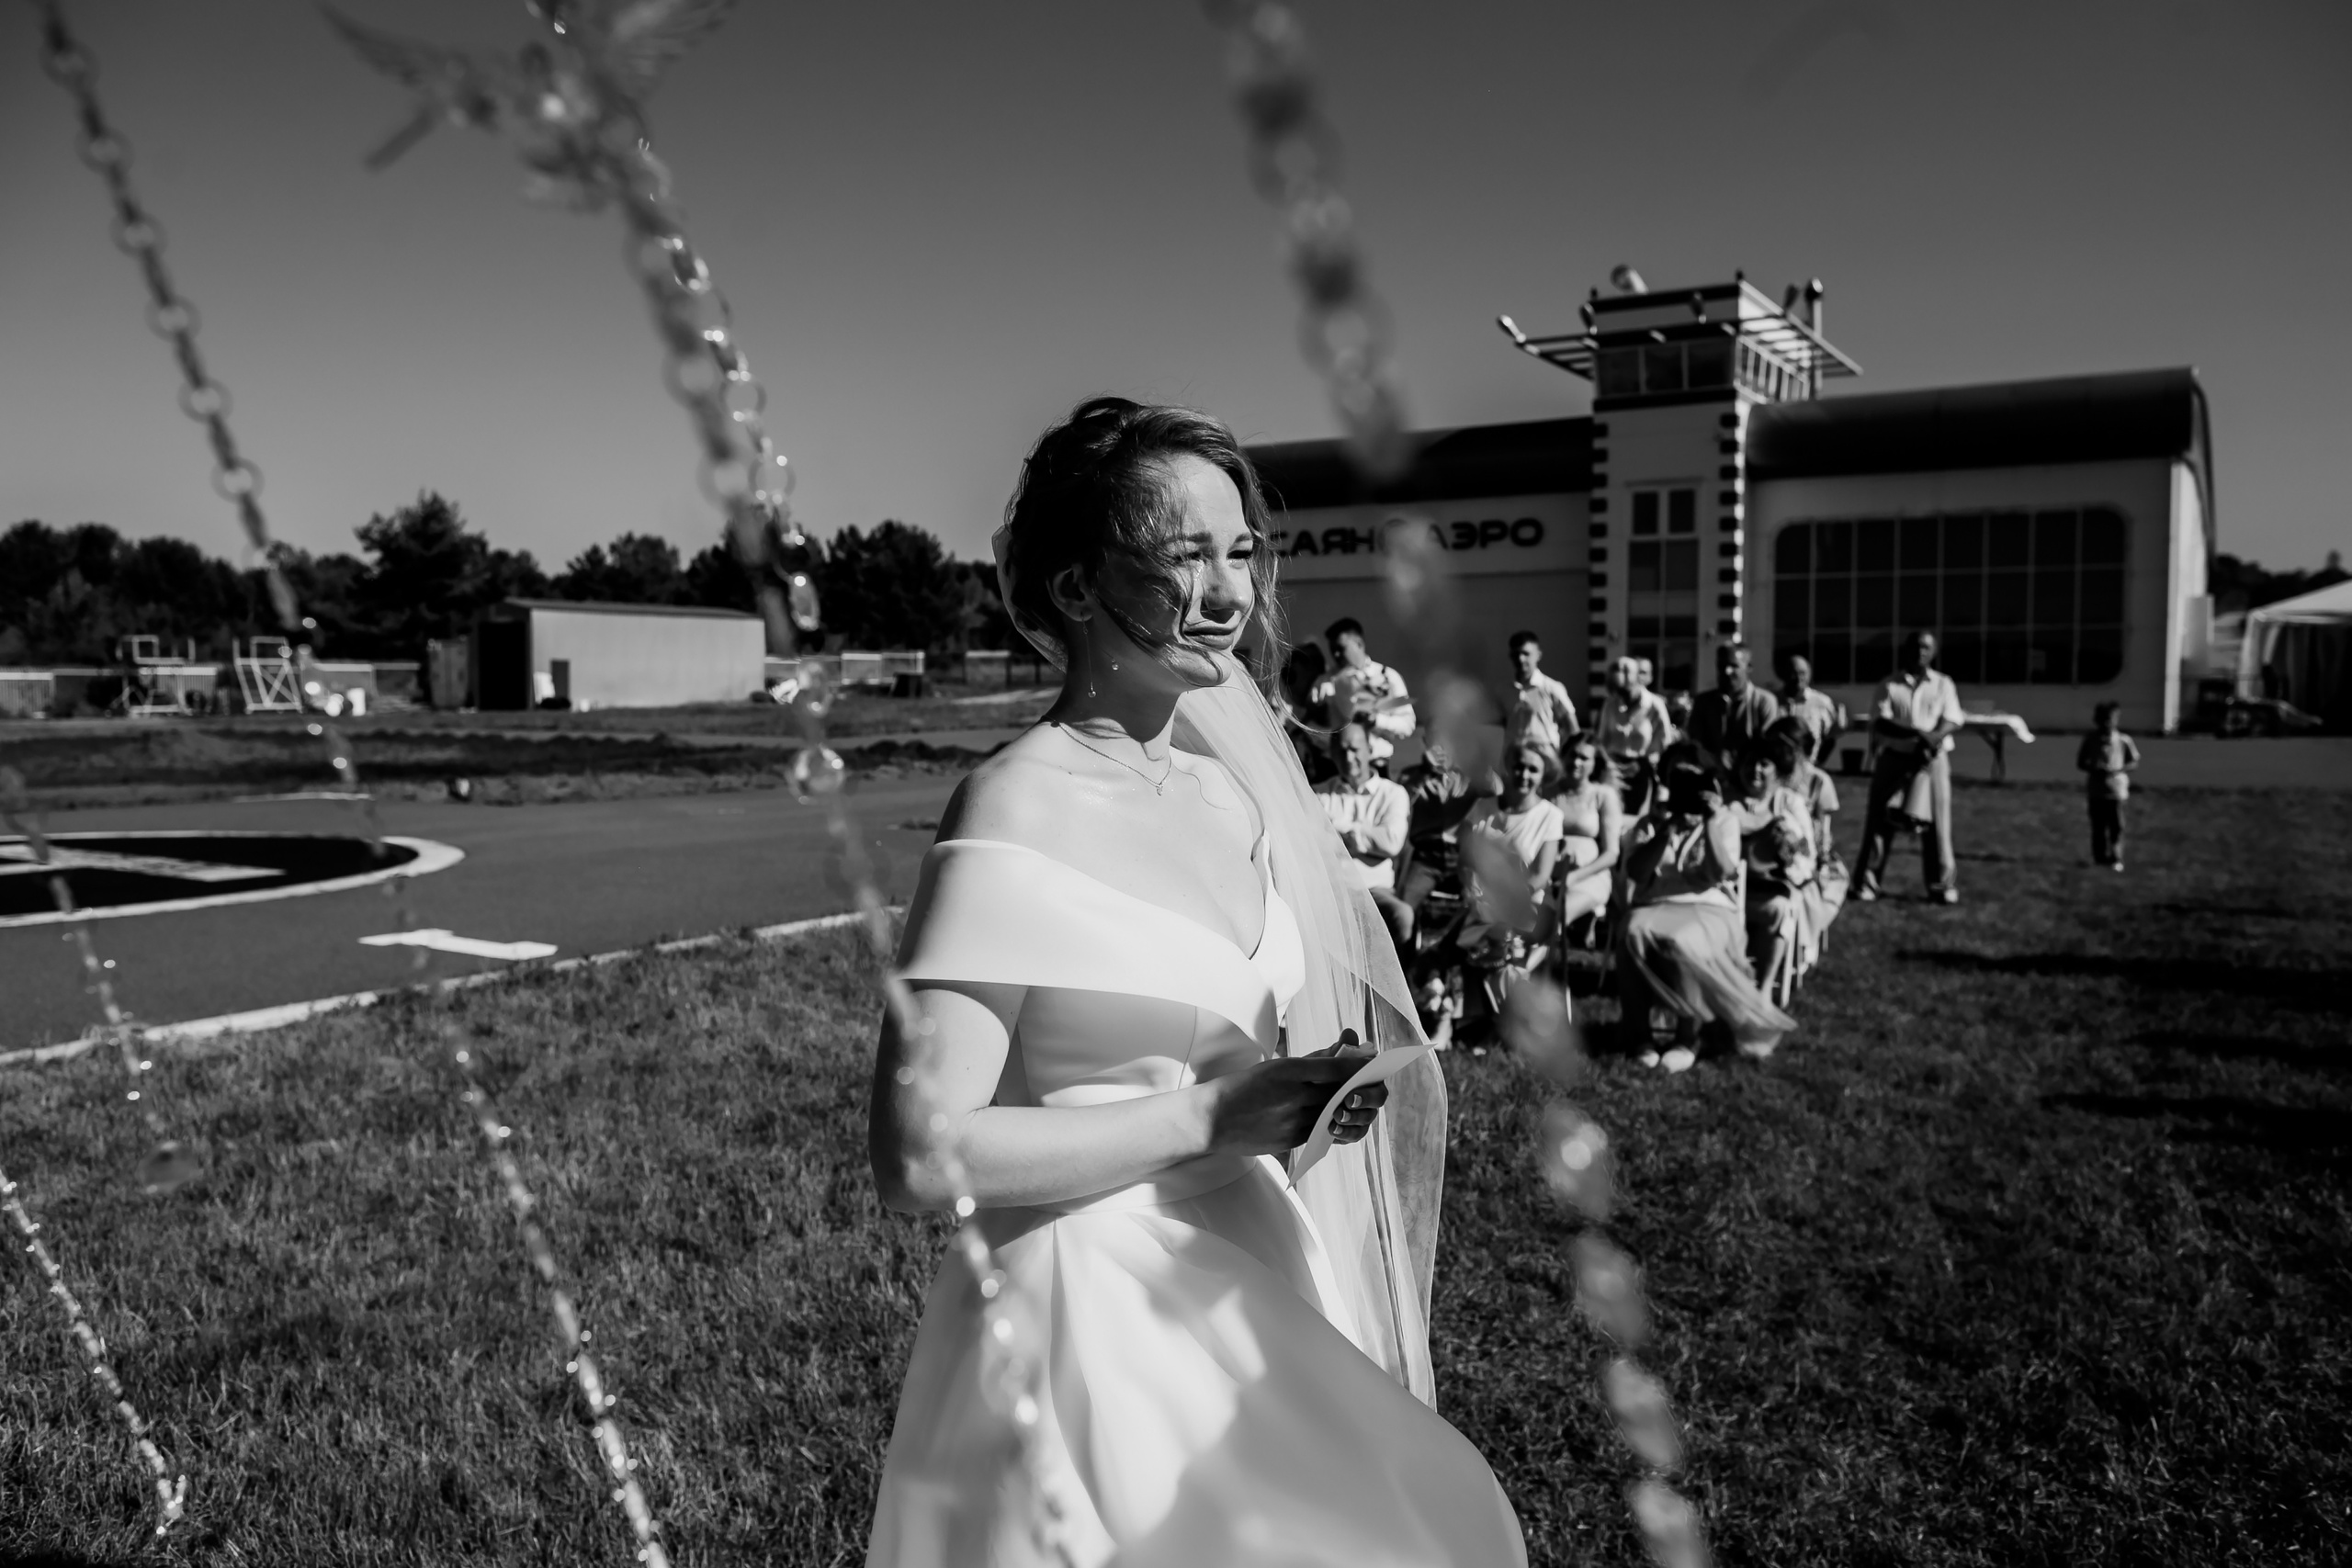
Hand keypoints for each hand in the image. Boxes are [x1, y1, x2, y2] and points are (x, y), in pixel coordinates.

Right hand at [1202, 1030, 1386, 1155]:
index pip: (1339, 1069)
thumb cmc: (1244, 1087)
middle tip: (1374, 1082)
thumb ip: (1316, 1057)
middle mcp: (1295, 1096)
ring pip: (1339, 1114)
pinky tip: (1337, 1115)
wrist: (1212, 1120)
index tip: (1374, 1062)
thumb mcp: (1278, 1066)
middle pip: (1344, 1093)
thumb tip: (1348, 1044)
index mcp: (1289, 1070)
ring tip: (1356, 1099)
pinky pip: (1325, 1131)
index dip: (1362, 1067)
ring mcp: (1294, 1121)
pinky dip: (1336, 1122)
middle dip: (1366, 1088)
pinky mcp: (1293, 1140)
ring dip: (1353, 1107)